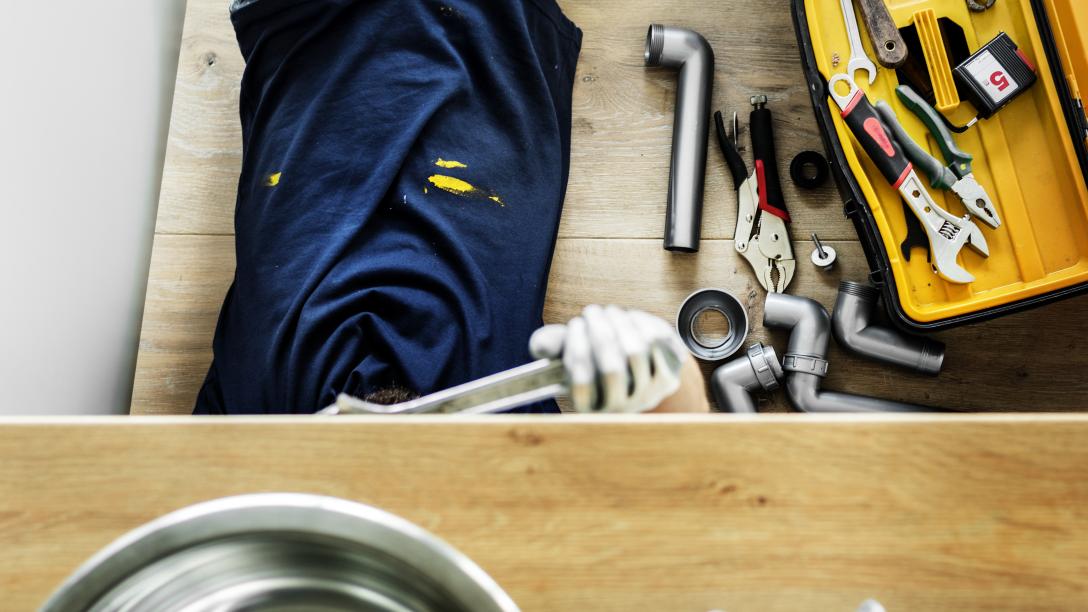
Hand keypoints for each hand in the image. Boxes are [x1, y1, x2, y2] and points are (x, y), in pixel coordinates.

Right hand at [529, 305, 690, 412]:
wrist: (639, 374)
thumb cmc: (596, 360)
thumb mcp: (571, 354)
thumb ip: (553, 348)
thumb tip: (538, 345)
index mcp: (591, 409)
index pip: (582, 384)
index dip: (577, 348)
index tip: (574, 324)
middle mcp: (621, 408)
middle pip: (611, 368)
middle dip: (599, 331)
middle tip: (590, 311)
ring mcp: (648, 394)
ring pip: (635, 352)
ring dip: (619, 323)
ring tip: (608, 311)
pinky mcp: (669, 377)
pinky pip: (657, 344)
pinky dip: (641, 324)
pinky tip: (629, 317)